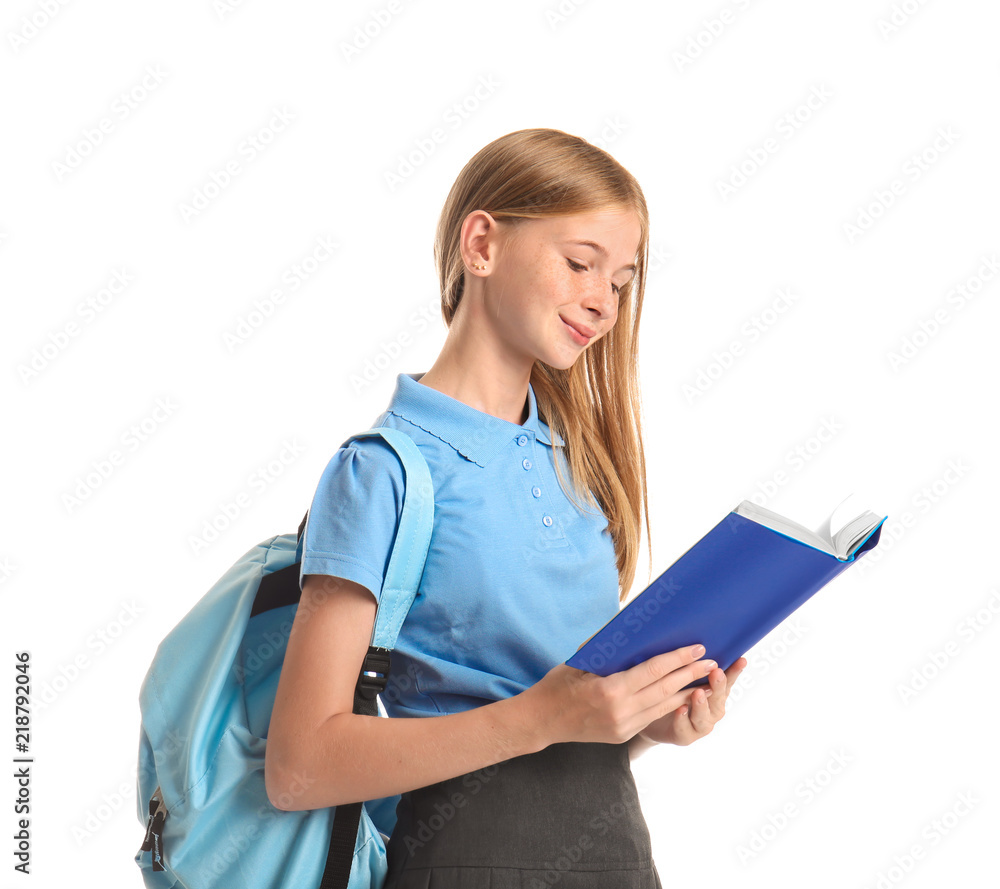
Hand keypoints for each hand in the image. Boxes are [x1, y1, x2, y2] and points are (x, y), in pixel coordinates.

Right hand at [521, 643, 726, 747]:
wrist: (542, 721)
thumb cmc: (558, 685)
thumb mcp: (580, 661)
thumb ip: (607, 649)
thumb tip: (630, 628)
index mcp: (610, 689)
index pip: (653, 671)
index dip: (678, 659)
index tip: (697, 649)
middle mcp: (621, 711)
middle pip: (665, 689)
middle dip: (691, 674)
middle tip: (712, 661)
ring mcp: (623, 726)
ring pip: (664, 706)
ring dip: (688, 691)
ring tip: (706, 679)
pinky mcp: (623, 735)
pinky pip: (653, 716)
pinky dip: (671, 704)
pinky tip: (683, 695)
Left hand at [638, 657, 746, 746]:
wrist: (650, 717)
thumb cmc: (670, 690)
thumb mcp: (679, 673)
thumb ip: (690, 661)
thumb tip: (694, 640)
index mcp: (714, 691)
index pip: (727, 679)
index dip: (735, 671)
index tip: (741, 659)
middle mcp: (711, 708)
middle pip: (718, 697)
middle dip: (718, 685)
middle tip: (716, 672)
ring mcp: (699, 724)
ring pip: (705, 716)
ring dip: (701, 704)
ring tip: (697, 692)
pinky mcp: (685, 735)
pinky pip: (685, 729)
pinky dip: (683, 719)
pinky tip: (680, 709)